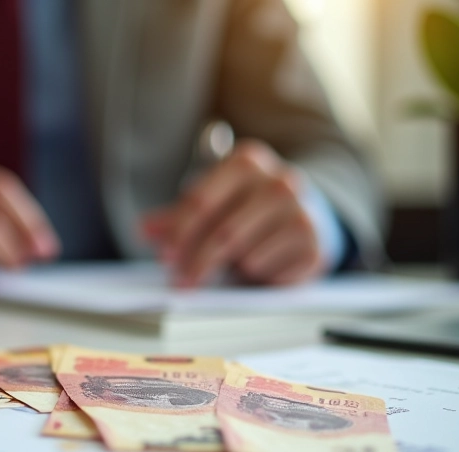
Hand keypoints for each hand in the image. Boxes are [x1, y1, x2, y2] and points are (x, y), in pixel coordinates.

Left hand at [142, 140, 324, 286]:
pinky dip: (256, 275)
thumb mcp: (213, 205)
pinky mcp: (314, 243)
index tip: (166, 256)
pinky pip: (270, 270)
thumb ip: (177, 217)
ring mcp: (301, 211)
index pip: (201, 201)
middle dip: (197, 261)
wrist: (308, 216)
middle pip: (223, 232)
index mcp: (246, 162)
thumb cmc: (250, 210)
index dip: (179, 232)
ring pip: (246, 255)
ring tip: (230, 266)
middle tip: (181, 282)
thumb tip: (144, 229)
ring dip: (231, 270)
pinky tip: (258, 266)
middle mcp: (279, 181)